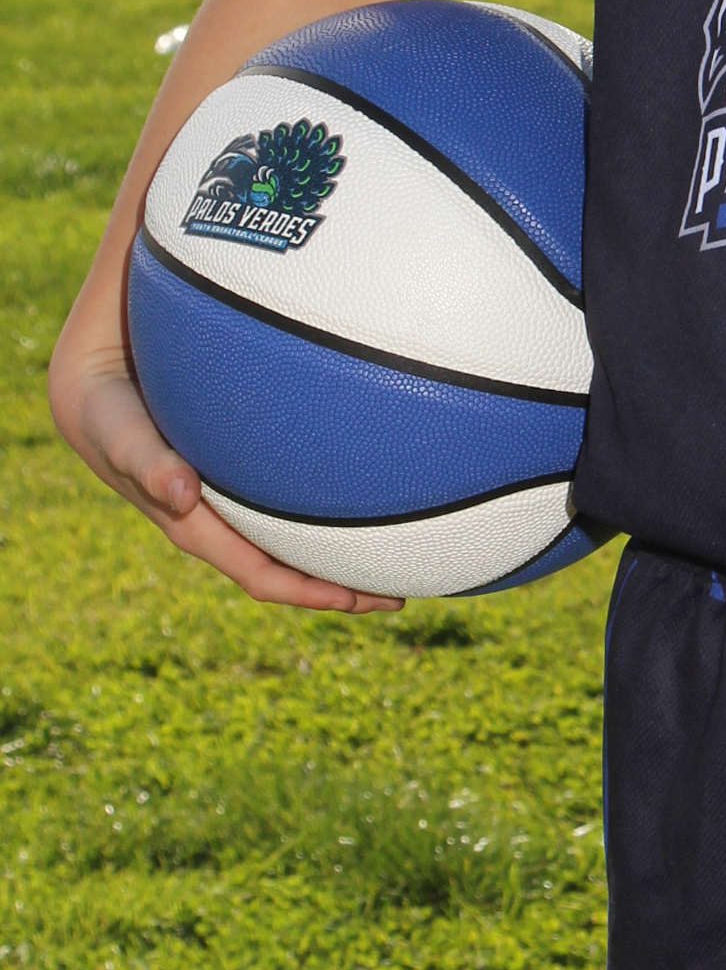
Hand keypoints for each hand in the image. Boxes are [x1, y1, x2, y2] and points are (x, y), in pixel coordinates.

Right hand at [50, 305, 401, 614]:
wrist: (84, 368)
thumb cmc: (100, 392)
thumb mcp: (112, 421)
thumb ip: (140, 454)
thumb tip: (180, 495)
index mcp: (188, 519)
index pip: (254, 571)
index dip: (306, 591)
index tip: (357, 601)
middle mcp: (212, 514)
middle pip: (282, 563)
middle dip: (336, 585)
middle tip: (399, 594)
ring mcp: (224, 491)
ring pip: (289, 532)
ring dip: (336, 548)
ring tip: (396, 551)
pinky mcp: (234, 461)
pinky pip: (287, 490)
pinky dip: (325, 498)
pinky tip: (368, 476)